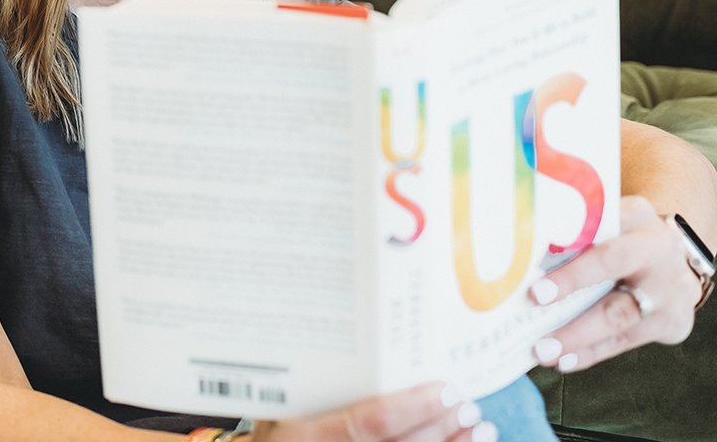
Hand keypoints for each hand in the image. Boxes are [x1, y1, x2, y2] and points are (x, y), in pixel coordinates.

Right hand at [249, 382, 495, 441]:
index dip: (414, 408)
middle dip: (440, 427)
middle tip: (468, 401)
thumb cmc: (268, 431)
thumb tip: (340, 317)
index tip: (445, 387)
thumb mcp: (274, 402)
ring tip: (480, 428)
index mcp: (303, 434)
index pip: (371, 423)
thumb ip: (306, 374)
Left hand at [530, 195, 700, 372]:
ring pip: (621, 321)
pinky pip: (628, 341)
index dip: (571, 275)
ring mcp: (671, 292)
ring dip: (580, 340)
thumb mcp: (608, 217)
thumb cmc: (623, 231)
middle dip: (575, 315)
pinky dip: (594, 351)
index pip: (602, 248)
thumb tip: (522, 251)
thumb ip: (576, 229)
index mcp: (638, 219)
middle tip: (539, 335)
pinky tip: (567, 359)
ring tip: (545, 353)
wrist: (675, 252)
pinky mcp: (674, 322)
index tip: (536, 293)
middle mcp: (660, 255)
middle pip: (615, 286)